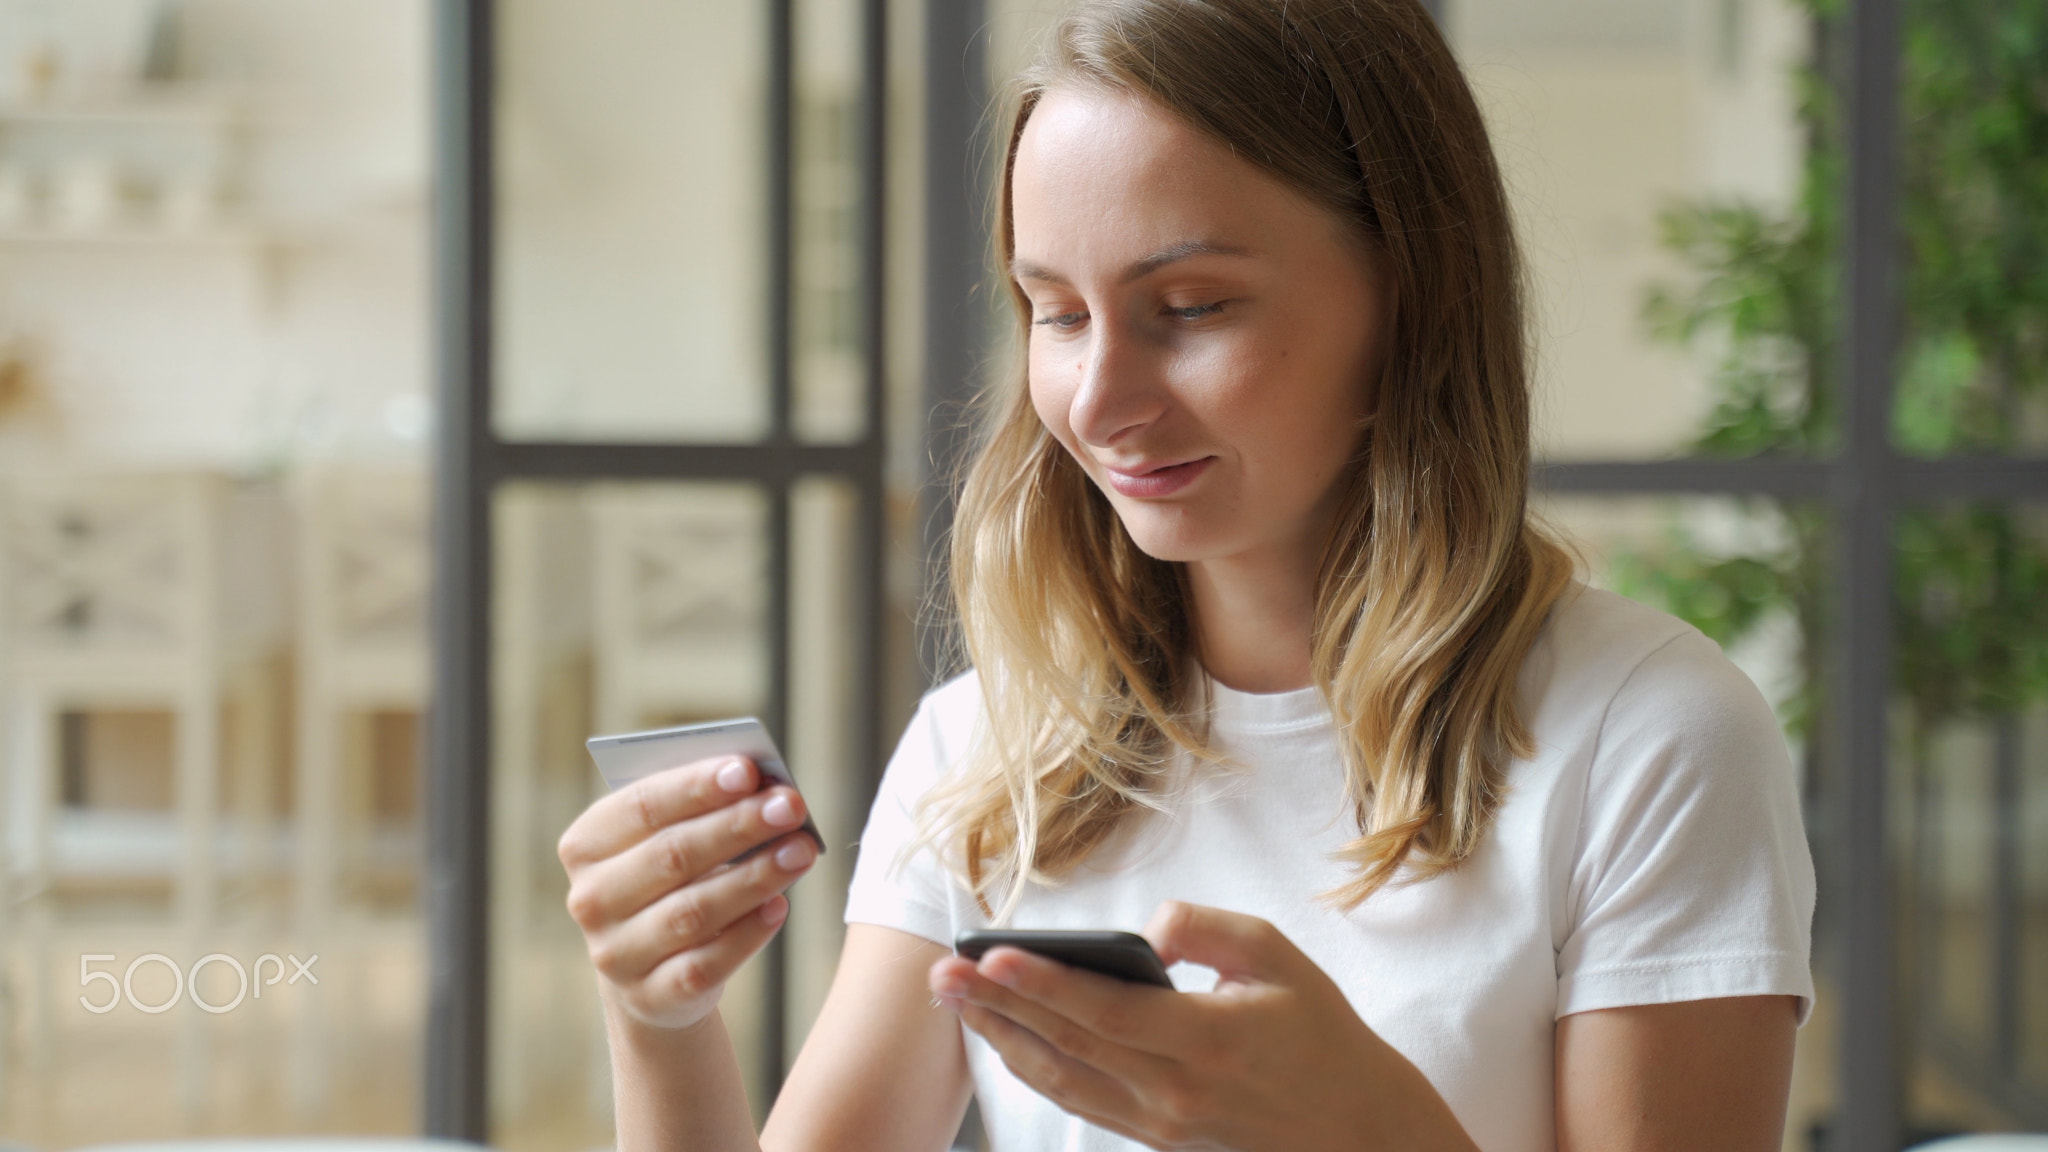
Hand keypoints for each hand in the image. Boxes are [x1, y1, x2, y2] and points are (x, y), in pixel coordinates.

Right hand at [558, 755, 818, 1031]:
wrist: (652, 972)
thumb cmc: (670, 882)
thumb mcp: (672, 840)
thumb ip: (703, 811)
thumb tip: (763, 786)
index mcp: (586, 845)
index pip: (642, 806)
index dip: (696, 786)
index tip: (748, 770)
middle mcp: (591, 900)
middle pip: (671, 855)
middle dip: (738, 826)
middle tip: (791, 805)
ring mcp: (616, 954)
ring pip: (693, 911)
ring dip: (754, 877)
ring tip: (802, 851)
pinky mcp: (651, 997)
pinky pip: (706, 963)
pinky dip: (747, 934)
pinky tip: (779, 906)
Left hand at [928, 902, 1477, 1151]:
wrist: (1353, 1126)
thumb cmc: (1318, 1031)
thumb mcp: (1279, 956)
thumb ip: (1208, 929)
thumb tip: (1148, 929)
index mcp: (1208, 1041)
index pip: (1105, 1011)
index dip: (1042, 983)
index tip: (990, 954)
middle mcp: (1175, 1091)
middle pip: (1066, 1045)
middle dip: (997, 1006)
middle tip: (943, 971)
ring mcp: (1161, 1123)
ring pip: (1061, 1080)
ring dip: (1001, 1038)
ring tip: (956, 998)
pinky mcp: (1155, 1138)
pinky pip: (1079, 1102)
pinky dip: (1034, 1067)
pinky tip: (1004, 1035)